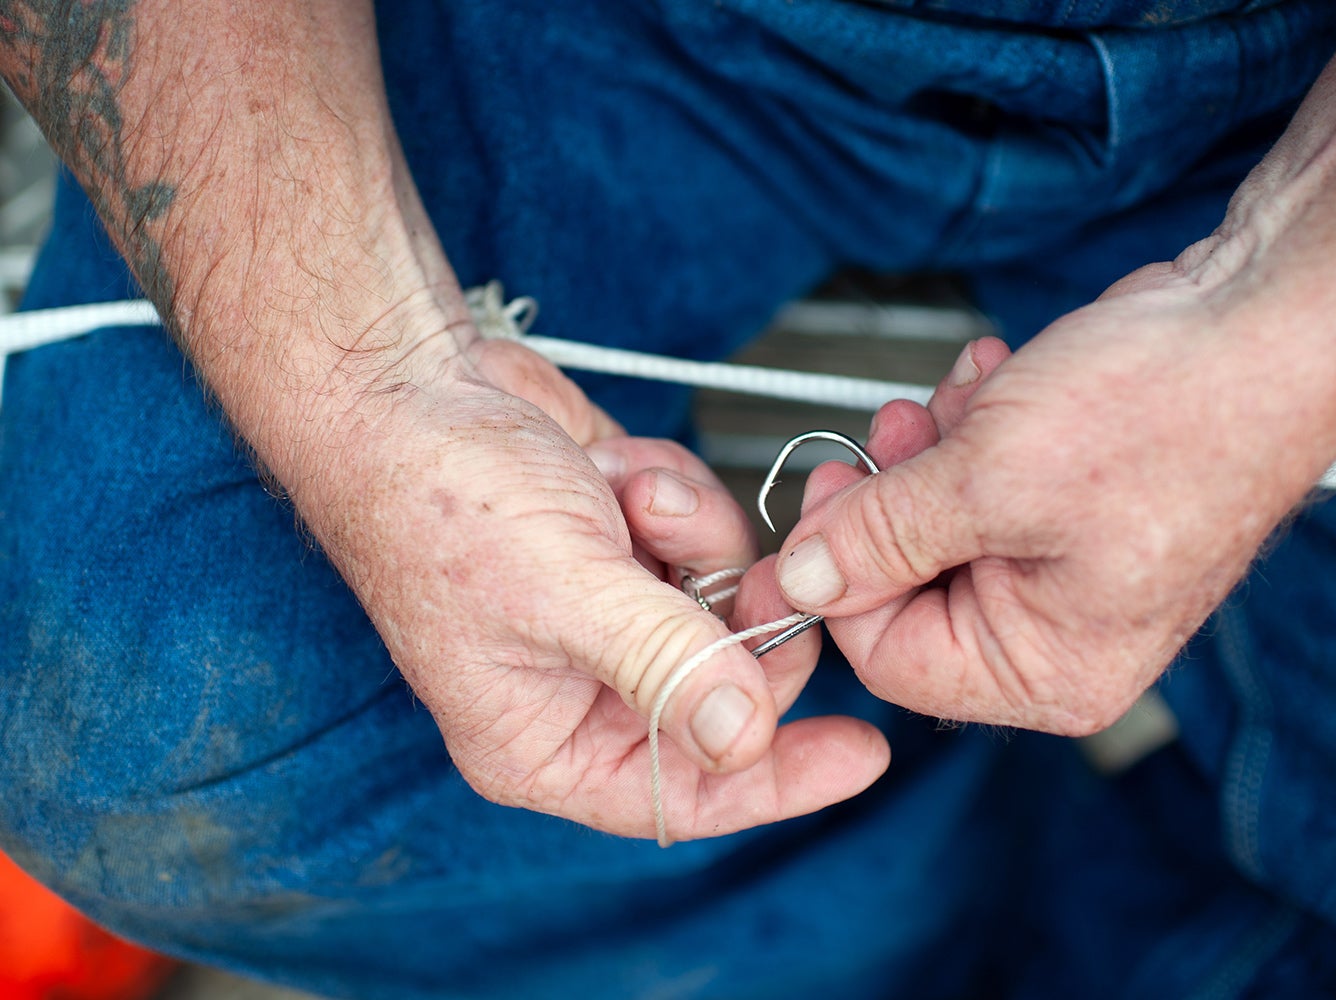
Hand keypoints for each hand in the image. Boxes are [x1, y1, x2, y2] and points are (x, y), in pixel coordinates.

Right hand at [308, 327, 886, 840]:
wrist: (407, 386)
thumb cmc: (440, 499)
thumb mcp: (561, 592)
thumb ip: (664, 667)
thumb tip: (744, 740)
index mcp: (543, 739)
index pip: (680, 793)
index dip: (777, 779)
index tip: (863, 752)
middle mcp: (582, 686)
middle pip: (724, 685)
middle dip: (742, 617)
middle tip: (763, 572)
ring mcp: (612, 609)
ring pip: (724, 595)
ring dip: (693, 536)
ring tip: (625, 497)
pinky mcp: (627, 543)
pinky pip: (703, 533)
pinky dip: (672, 493)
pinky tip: (610, 468)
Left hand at [767, 266, 1335, 733]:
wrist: (1266, 323)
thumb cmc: (1167, 414)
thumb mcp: (989, 479)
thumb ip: (882, 537)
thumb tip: (803, 579)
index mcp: (1048, 670)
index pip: (890, 659)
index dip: (838, 579)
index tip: (822, 496)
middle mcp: (1059, 636)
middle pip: (909, 589)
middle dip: (892, 499)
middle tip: (890, 429)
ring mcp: (1066, 570)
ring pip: (937, 526)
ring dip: (931, 451)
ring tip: (964, 396)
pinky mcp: (1070, 507)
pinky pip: (981, 484)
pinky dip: (972, 428)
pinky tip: (996, 379)